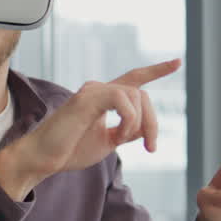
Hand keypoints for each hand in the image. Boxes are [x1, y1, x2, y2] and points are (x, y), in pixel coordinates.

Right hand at [0, 59, 180, 199]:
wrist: (43, 159)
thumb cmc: (69, 151)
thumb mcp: (106, 142)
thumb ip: (125, 131)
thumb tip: (143, 128)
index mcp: (103, 98)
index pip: (134, 78)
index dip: (156, 70)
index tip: (177, 62)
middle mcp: (98, 89)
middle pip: (142, 93)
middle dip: (153, 121)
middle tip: (151, 148)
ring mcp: (92, 91)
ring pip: (136, 95)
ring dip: (141, 123)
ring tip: (125, 142)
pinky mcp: (87, 99)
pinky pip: (122, 99)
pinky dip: (128, 119)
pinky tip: (118, 135)